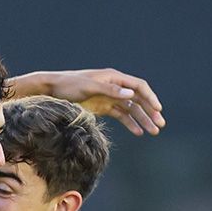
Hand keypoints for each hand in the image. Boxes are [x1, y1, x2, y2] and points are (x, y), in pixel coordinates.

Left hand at [49, 68, 164, 135]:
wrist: (51, 90)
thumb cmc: (68, 86)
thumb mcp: (89, 87)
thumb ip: (110, 90)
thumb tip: (131, 94)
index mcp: (114, 78)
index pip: (138, 86)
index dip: (150, 98)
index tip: (158, 110)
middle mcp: (114, 87)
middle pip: (138, 99)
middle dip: (150, 112)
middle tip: (160, 125)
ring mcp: (109, 97)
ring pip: (132, 109)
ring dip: (143, 120)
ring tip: (153, 132)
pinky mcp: (104, 107)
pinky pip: (121, 115)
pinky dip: (130, 123)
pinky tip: (138, 132)